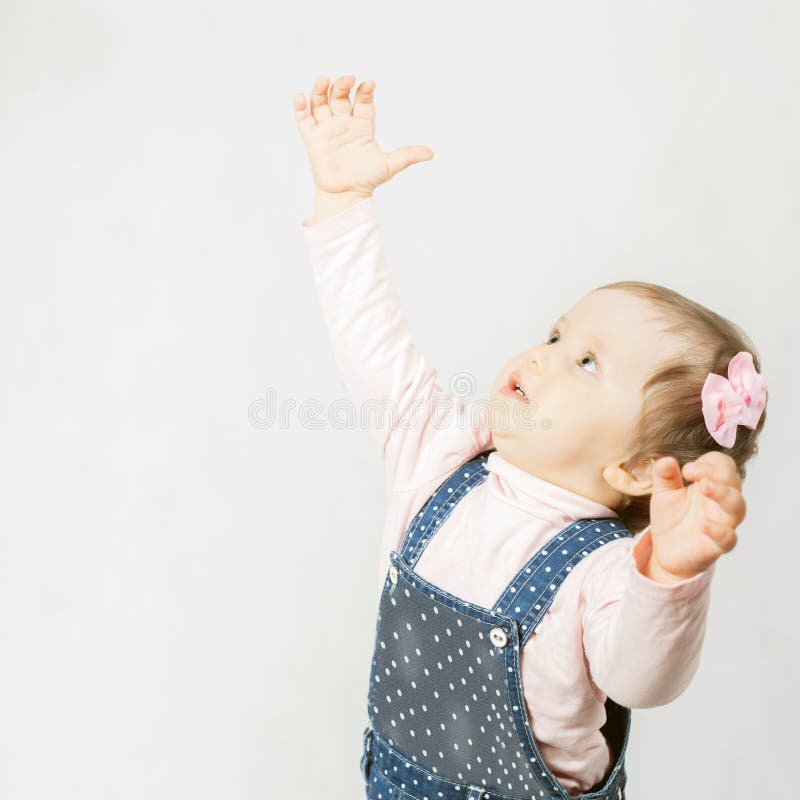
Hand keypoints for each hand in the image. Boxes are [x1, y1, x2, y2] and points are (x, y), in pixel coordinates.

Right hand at [292, 74, 433, 196]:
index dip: (365, 91)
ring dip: (321, 90)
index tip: (369, 84)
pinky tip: (301, 97)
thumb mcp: (389, 166)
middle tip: (347, 79)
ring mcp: (327, 129)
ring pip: (321, 102)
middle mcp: (344, 124)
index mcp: (362, 126)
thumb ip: (407, 156)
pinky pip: (304, 119)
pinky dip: (301, 107)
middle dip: (342, 85)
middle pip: (340, 96)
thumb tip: (431, 153)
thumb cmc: (367, 180)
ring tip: (323, 81)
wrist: (346, 196)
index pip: (363, 101)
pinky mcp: (312, 138)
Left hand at [647, 452, 745, 580]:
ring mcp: (722, 523)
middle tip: (699, 476)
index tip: (687, 470)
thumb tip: (665, 459)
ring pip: (737, 507)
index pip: (722, 465)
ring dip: (723, 494)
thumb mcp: (663, 494)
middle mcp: (720, 502)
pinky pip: (728, 538)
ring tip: (706, 487)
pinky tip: (704, 525)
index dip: (709, 463)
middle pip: (733, 482)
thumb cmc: (671, 518)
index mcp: (709, 484)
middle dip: (719, 475)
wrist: (665, 550)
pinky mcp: (718, 545)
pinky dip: (719, 530)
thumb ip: (664, 476)